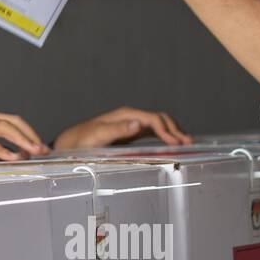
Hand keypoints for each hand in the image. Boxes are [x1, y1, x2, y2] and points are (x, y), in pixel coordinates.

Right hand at [0, 110, 49, 162]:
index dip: (28, 132)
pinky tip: (13, 156)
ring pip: (3, 127)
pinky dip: (2, 149)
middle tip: (44, 149)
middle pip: (12, 121)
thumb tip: (6, 157)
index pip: (10, 121)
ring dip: (22, 140)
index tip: (39, 146)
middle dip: (31, 135)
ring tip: (35, 152)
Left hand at [54, 106, 190, 148]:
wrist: (71, 142)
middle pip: (160, 118)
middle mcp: (130, 117)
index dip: (166, 130)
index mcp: (125, 115)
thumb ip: (118, 130)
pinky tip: (171, 143)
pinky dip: (165, 135)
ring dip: (173, 131)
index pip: (152, 119)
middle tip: (188, 143)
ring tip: (185, 143)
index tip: (175, 143)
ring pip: (159, 124)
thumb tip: (138, 124)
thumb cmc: (82, 141)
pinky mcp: (130, 132)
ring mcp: (131, 124)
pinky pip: (152, 131)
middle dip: (175, 129)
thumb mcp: (98, 136)